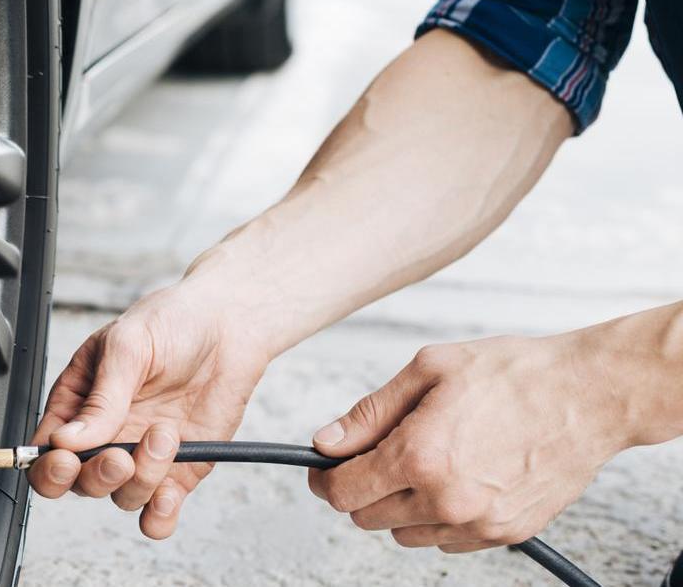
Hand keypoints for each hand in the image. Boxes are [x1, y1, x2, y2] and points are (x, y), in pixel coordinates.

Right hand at [27, 281, 269, 538]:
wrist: (229, 326)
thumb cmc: (172, 322)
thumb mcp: (128, 346)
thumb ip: (100, 398)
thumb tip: (65, 440)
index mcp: (78, 403)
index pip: (45, 451)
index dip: (49, 466)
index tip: (67, 459)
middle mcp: (106, 435)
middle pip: (79, 483)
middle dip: (98, 475)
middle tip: (121, 455)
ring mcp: (140, 456)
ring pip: (121, 497)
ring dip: (141, 478)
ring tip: (165, 434)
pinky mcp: (177, 471)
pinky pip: (158, 514)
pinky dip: (159, 517)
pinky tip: (168, 495)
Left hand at [307, 334, 636, 552]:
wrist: (588, 394)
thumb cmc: (514, 374)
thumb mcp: (428, 370)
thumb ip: (370, 413)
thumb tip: (327, 441)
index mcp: (419, 455)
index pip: (342, 491)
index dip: (324, 477)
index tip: (325, 466)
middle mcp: (445, 498)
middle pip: (366, 516)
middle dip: (362, 486)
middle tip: (380, 453)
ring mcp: (477, 522)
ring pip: (404, 534)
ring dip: (400, 505)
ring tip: (427, 461)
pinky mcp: (505, 533)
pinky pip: (446, 541)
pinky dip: (438, 517)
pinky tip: (456, 477)